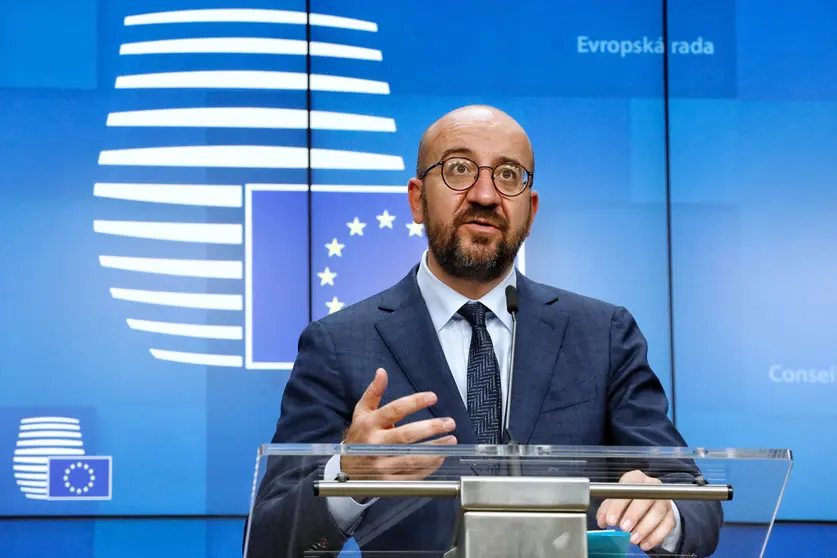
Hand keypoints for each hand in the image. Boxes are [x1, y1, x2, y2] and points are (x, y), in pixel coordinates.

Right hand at [341, 368, 457, 480]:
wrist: (347, 470)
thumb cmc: (359, 437)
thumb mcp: (361, 412)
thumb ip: (373, 392)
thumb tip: (382, 372)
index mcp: (369, 425)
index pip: (394, 411)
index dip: (414, 402)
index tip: (433, 396)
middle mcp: (375, 445)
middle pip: (406, 436)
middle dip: (431, 428)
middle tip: (449, 422)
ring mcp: (382, 465)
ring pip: (412, 458)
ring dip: (435, 449)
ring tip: (451, 440)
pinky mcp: (388, 481)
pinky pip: (412, 474)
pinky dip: (429, 466)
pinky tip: (440, 457)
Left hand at [596, 470, 675, 551]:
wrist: (649, 503)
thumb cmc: (629, 500)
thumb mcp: (614, 500)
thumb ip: (606, 509)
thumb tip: (602, 520)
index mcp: (635, 478)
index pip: (627, 488)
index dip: (618, 505)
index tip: (611, 520)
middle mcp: (651, 486)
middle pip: (645, 498)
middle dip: (633, 515)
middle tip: (624, 529)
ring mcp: (663, 500)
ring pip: (658, 512)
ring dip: (644, 528)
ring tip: (633, 539)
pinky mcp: (671, 514)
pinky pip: (666, 525)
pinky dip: (655, 537)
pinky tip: (645, 543)